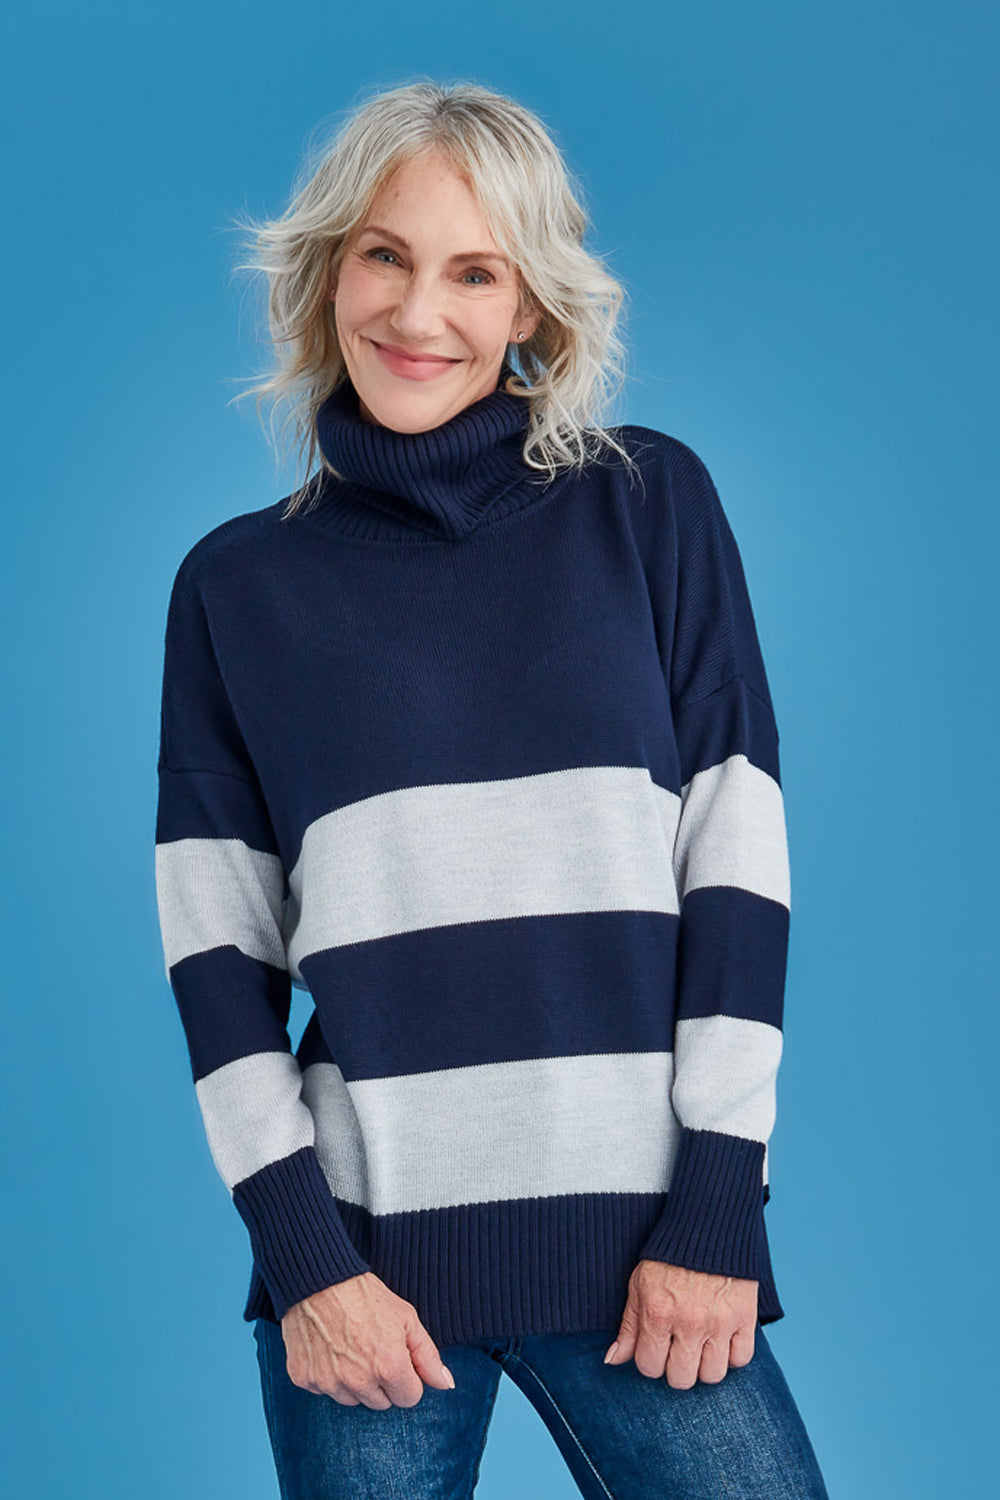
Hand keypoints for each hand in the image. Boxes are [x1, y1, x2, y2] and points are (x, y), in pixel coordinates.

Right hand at [280, 1271, 455, 1408]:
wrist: (318, 1280)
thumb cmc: (366, 1296)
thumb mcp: (406, 1318)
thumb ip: (428, 1355)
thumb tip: (446, 1384)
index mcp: (389, 1367)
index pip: (410, 1398)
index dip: (407, 1377)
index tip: (397, 1357)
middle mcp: (359, 1382)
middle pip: (381, 1403)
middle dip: (382, 1382)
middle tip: (372, 1349)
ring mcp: (329, 1383)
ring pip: (353, 1400)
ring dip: (355, 1382)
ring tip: (349, 1347)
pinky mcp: (305, 1379)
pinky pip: (324, 1391)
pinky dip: (328, 1375)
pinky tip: (328, 1349)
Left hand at [604, 1260, 757, 1387]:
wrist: (708, 1224)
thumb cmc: (668, 1255)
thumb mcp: (639, 1284)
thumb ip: (628, 1326)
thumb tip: (612, 1360)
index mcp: (657, 1314)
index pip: (649, 1367)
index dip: (650, 1359)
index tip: (655, 1347)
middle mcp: (689, 1323)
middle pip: (681, 1379)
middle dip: (675, 1368)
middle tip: (677, 1348)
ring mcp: (719, 1322)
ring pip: (712, 1375)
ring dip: (704, 1365)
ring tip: (700, 1345)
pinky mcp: (745, 1317)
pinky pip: (741, 1359)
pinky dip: (732, 1355)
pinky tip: (722, 1339)